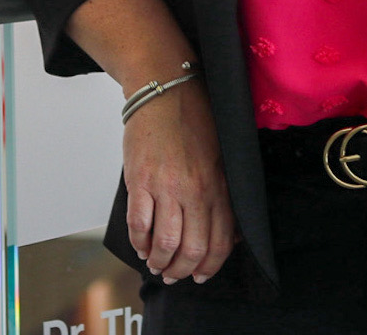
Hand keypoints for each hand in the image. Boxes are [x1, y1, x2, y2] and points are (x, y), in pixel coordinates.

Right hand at [123, 79, 237, 284]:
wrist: (164, 91)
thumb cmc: (193, 121)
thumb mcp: (219, 158)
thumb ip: (222, 194)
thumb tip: (228, 233)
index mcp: (218, 187)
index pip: (219, 243)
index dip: (209, 267)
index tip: (200, 275)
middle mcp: (195, 191)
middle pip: (192, 250)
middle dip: (181, 271)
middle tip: (173, 275)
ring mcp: (167, 187)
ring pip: (165, 244)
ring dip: (159, 261)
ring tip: (155, 263)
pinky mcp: (140, 181)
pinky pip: (139, 225)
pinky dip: (139, 243)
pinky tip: (140, 245)